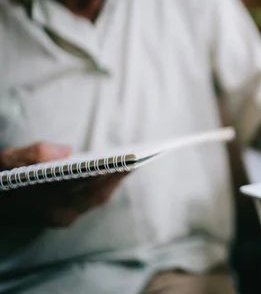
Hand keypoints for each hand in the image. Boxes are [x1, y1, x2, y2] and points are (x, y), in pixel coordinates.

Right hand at [0, 142, 126, 227]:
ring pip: (95, 201)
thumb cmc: (0, 178)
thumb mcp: (7, 160)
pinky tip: (111, 176)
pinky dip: (102, 190)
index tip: (129, 160)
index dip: (111, 172)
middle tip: (137, 160)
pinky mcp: (60, 220)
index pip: (87, 183)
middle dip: (118, 177)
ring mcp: (59, 219)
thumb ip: (35, 153)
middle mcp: (56, 212)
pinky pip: (89, 205)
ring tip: (129, 165)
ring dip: (113, 184)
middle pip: (96, 194)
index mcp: (45, 197)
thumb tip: (67, 151)